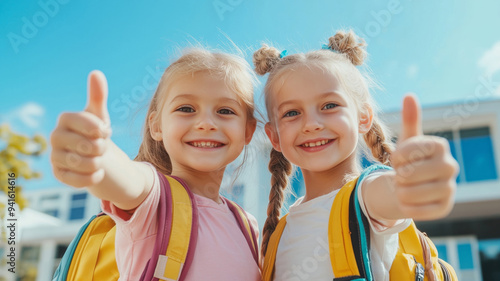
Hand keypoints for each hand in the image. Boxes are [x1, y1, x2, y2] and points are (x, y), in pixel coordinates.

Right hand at [50, 70, 110, 186]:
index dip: (101, 129)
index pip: (86, 123)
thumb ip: (97, 96)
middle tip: (101, 146)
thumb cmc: (96, 132)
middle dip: (102, 147)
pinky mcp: (59, 175)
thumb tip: (96, 73)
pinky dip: (94, 177)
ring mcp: (55, 157)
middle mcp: (55, 137)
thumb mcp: (99, 115)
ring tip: (98, 158)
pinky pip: (80, 180)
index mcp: (64, 119)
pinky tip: (97, 172)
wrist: (94, 155)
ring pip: (84, 163)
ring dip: (98, 162)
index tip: (105, 131)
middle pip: (88, 145)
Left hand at [391, 94, 458, 219]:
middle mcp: (450, 166)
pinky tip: (409, 201)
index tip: (398, 159)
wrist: (413, 186)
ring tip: (404, 187)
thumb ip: (409, 120)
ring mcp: (449, 189)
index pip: (406, 151)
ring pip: (409, 193)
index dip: (395, 157)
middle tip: (401, 175)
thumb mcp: (407, 140)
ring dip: (399, 191)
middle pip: (408, 174)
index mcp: (441, 146)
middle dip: (397, 176)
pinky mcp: (444, 208)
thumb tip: (409, 95)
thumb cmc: (409, 160)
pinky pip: (416, 210)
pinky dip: (405, 206)